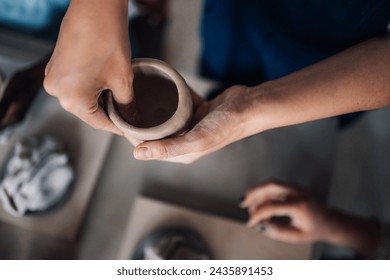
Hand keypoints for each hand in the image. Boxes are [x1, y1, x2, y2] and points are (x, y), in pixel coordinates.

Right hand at [44, 0, 131, 134]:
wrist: (96, 7)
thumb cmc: (107, 39)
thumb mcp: (122, 80)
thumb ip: (127, 106)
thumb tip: (132, 120)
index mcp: (71, 98)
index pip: (99, 123)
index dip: (118, 127)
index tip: (130, 129)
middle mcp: (56, 91)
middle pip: (89, 111)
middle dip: (110, 112)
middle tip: (130, 113)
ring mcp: (53, 77)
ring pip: (82, 98)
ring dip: (101, 99)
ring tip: (120, 95)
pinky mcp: (56, 66)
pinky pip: (75, 85)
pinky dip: (91, 87)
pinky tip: (106, 82)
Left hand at [133, 85, 250, 162]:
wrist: (249, 106)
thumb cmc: (226, 126)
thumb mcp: (195, 140)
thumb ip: (167, 147)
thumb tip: (137, 154)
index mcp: (183, 152)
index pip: (151, 147)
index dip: (134, 136)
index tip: (122, 120)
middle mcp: (185, 140)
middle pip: (157, 131)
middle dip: (141, 120)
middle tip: (126, 104)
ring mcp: (192, 124)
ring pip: (167, 116)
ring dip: (154, 107)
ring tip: (138, 94)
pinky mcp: (197, 110)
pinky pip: (179, 102)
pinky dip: (172, 95)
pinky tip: (161, 85)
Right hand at [242, 182, 331, 243]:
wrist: (330, 222)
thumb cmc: (314, 230)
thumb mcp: (296, 237)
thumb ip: (276, 231)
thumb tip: (259, 225)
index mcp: (299, 206)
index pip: (272, 206)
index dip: (257, 214)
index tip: (250, 223)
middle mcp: (298, 193)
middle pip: (271, 185)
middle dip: (254, 193)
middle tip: (243, 203)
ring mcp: (296, 188)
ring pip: (271, 183)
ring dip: (257, 191)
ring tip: (248, 203)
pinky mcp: (293, 187)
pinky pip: (275, 186)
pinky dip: (263, 192)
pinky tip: (257, 201)